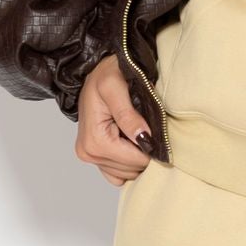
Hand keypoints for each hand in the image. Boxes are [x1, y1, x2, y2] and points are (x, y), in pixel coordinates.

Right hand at [75, 54, 155, 185]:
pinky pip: (119, 174)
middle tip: (147, 126)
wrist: (96, 72)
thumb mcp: (115, 86)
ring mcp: (91, 157)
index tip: (156, 129)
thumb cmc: (105, 75)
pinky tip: (132, 142)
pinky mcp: (95, 157)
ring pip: (128, 172)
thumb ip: (128, 115)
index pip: (135, 161)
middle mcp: (89, 153)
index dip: (151, 148)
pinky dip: (129, 161)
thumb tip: (143, 139)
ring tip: (138, 130)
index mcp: (95, 141)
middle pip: (132, 169)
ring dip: (138, 154)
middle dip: (144, 151)